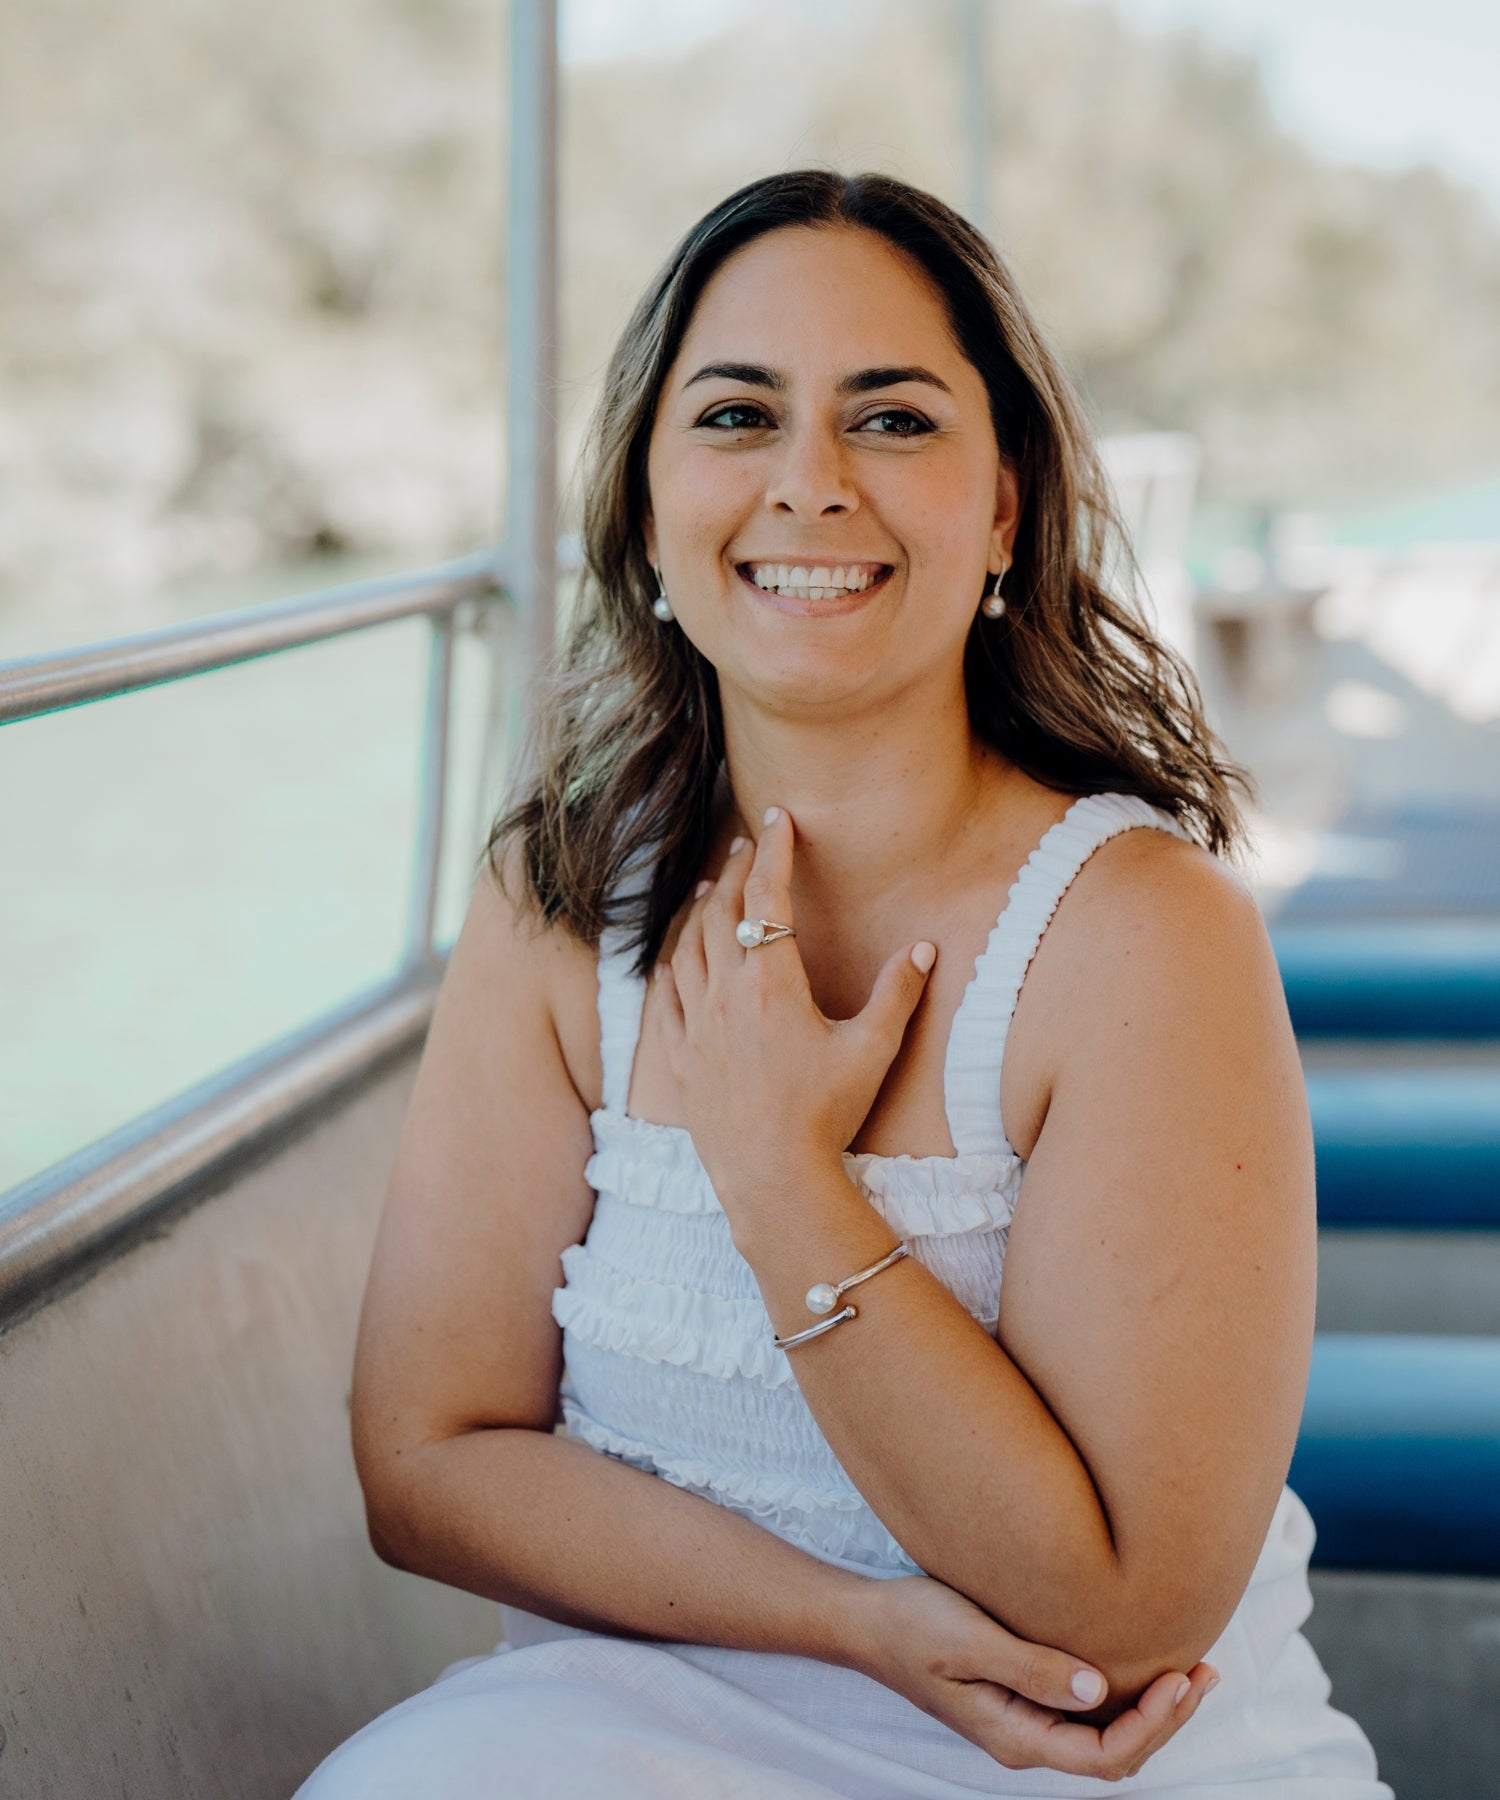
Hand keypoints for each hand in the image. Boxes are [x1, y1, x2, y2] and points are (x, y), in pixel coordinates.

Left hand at [657, 808, 935, 1207]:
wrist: (771, 1178)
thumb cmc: (826, 1116)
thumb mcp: (872, 1051)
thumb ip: (898, 995)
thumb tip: (924, 948)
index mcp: (772, 984)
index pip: (768, 898)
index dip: (774, 853)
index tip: (777, 818)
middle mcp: (725, 995)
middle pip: (722, 913)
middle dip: (737, 871)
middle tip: (749, 844)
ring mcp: (696, 1027)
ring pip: (688, 949)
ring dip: (701, 911)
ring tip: (713, 887)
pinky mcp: (680, 1060)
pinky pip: (666, 1000)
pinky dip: (670, 968)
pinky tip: (672, 960)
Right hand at [848, 1575, 1218, 1781]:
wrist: (867, 1622)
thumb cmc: (911, 1626)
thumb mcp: (969, 1640)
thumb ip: (1031, 1668)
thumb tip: (1097, 1691)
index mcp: (1016, 1737)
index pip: (1106, 1756)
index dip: (1153, 1724)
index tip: (1179, 1677)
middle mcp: (1026, 1740)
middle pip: (1116, 1754)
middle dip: (1168, 1719)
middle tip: (1206, 1671)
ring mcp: (1025, 1721)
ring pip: (1106, 1736)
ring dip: (1153, 1710)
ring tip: (1192, 1671)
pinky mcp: (1022, 1697)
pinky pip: (1088, 1714)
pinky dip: (1124, 1696)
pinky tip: (1140, 1664)